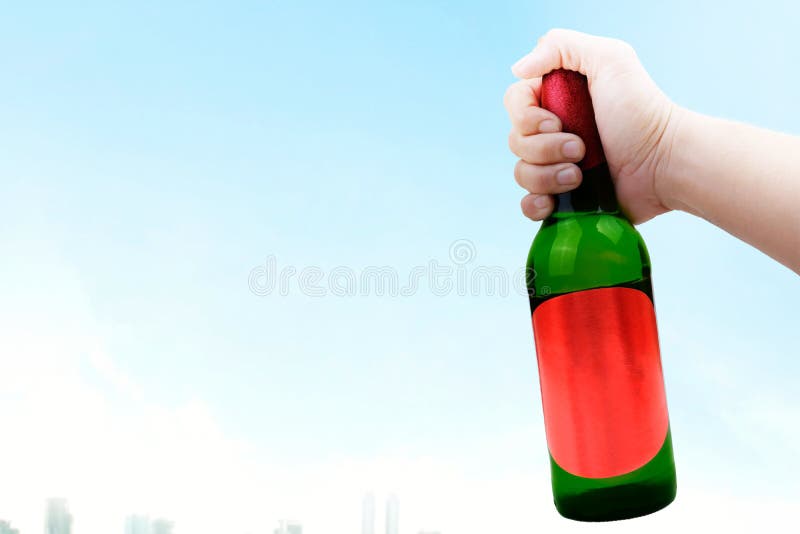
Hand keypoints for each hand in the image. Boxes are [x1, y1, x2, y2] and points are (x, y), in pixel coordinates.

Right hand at [504, 29, 679, 223]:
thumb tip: (517, 69)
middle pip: (516, 140)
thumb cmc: (642, 112)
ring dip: (548, 176)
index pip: (515, 102)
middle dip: (545, 148)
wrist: (665, 166)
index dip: (526, 116)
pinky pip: (528, 204)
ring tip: (580, 176)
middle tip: (582, 148)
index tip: (557, 121)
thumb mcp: (610, 59)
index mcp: (558, 97)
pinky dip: (536, 204)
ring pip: (521, 172)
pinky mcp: (563, 198)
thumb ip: (560, 46)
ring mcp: (557, 166)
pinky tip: (554, 202)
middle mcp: (553, 131)